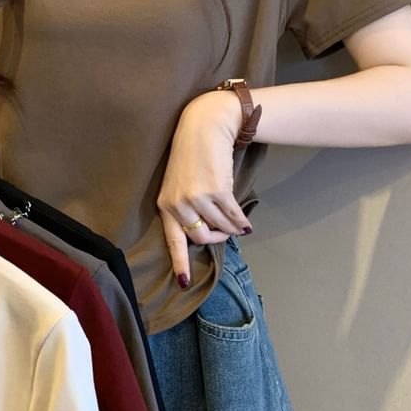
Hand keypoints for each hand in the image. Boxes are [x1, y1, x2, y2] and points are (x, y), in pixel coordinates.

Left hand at [156, 91, 252, 286]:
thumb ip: (184, 207)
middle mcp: (179, 204)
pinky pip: (233, 217)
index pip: (172, 240)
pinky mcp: (218, 191)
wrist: (203, 127)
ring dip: (230, 229)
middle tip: (223, 234)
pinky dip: (241, 222)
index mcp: (165, 204)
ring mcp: (198, 198)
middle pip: (200, 238)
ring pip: (220, 228)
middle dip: (215, 239)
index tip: (184, 283)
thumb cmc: (191, 155)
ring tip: (236, 224)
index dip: (180, 262)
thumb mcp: (178, 182)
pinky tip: (245, 223)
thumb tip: (204, 232)